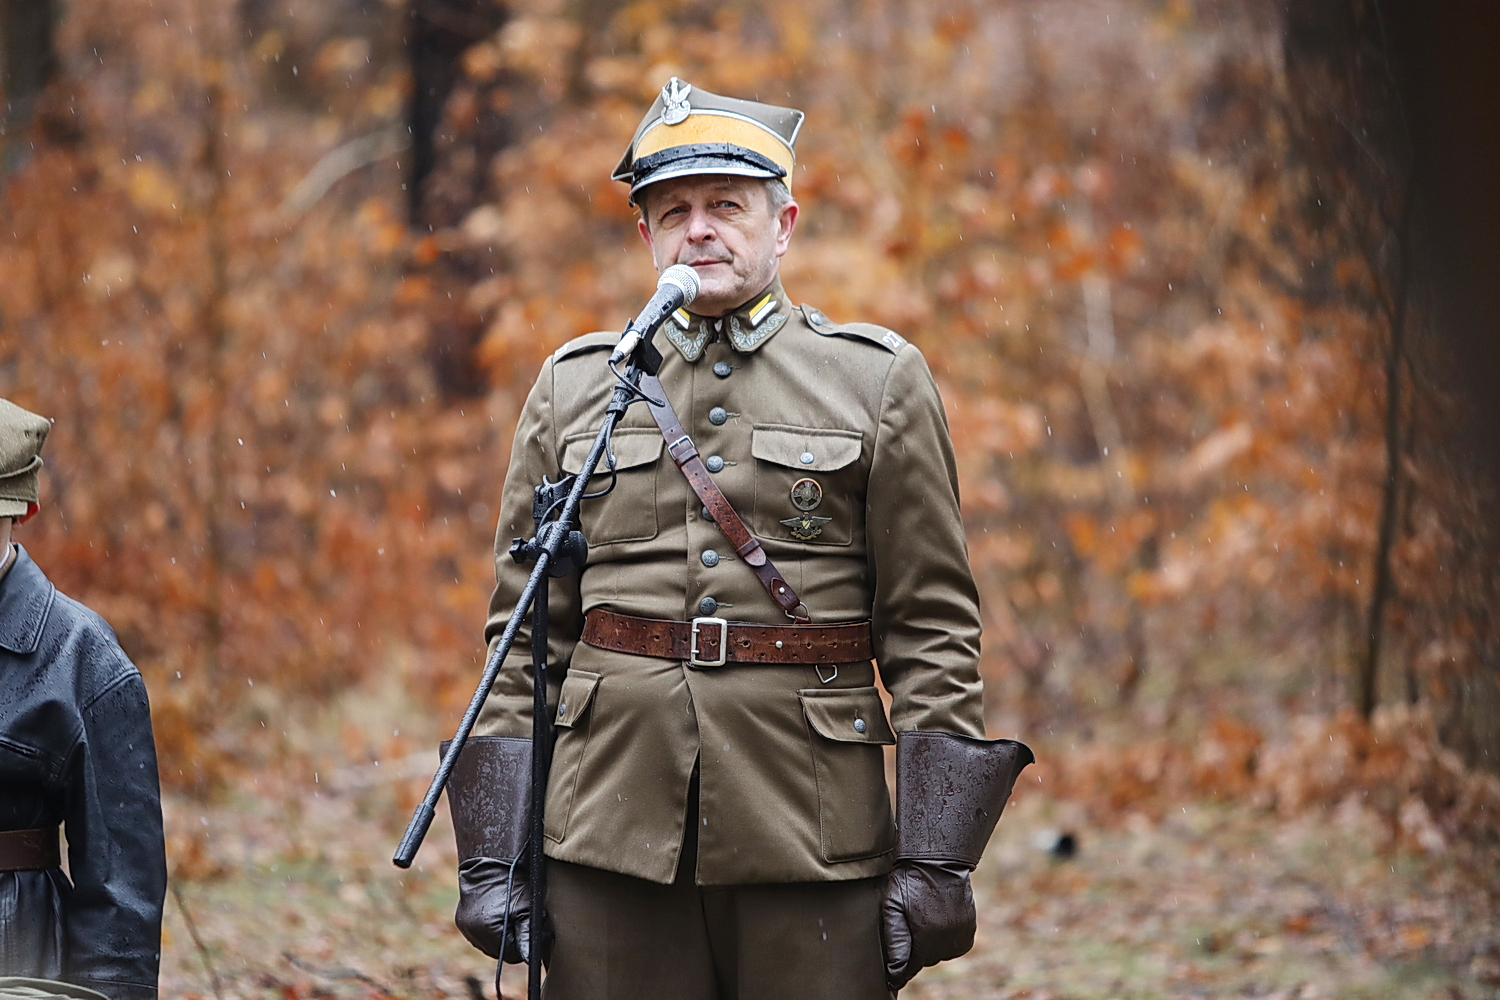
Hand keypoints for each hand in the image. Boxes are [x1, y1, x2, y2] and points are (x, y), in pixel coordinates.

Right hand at [456, 856, 537, 963]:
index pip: (512, 954)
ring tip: (510, 916)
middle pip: (499, 951)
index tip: (534, 931)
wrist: (492, 859)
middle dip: (513, 941)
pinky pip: (479, 935)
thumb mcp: (527, 907)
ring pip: (489, 945)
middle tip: (523, 921)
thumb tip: (531, 958)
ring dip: (501, 937)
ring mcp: (465, 926)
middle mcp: (472, 931)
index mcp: (488, 929)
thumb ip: (528, 936)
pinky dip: (489, 930)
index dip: (525, 945)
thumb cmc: (514, 880)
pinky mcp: (461, 920)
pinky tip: (498, 915)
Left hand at [881, 860, 976, 991]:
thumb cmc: (910, 880)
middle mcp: (947, 937)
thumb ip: (894, 939)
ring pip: (942, 954)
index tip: (894, 974)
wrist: (937, 860)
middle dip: (916, 951)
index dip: (902, 969)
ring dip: (932, 947)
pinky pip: (956, 946)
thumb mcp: (892, 905)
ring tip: (923, 924)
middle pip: (927, 960)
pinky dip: (946, 942)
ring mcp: (961, 932)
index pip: (913, 965)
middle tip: (909, 930)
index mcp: (926, 933)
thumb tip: (895, 970)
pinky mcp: (969, 927)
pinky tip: (938, 925)